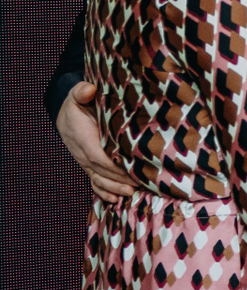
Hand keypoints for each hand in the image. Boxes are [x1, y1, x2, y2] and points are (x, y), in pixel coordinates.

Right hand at [59, 81, 135, 202]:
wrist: (66, 113)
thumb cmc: (78, 102)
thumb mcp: (77, 93)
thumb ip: (81, 91)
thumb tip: (89, 89)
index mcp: (82, 137)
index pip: (97, 156)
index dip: (113, 165)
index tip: (130, 170)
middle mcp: (82, 152)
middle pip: (101, 171)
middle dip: (119, 180)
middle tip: (139, 186)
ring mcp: (85, 161)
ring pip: (98, 179)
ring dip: (113, 188)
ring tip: (130, 194)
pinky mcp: (89, 165)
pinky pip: (94, 181)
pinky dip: (103, 191)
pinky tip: (115, 200)